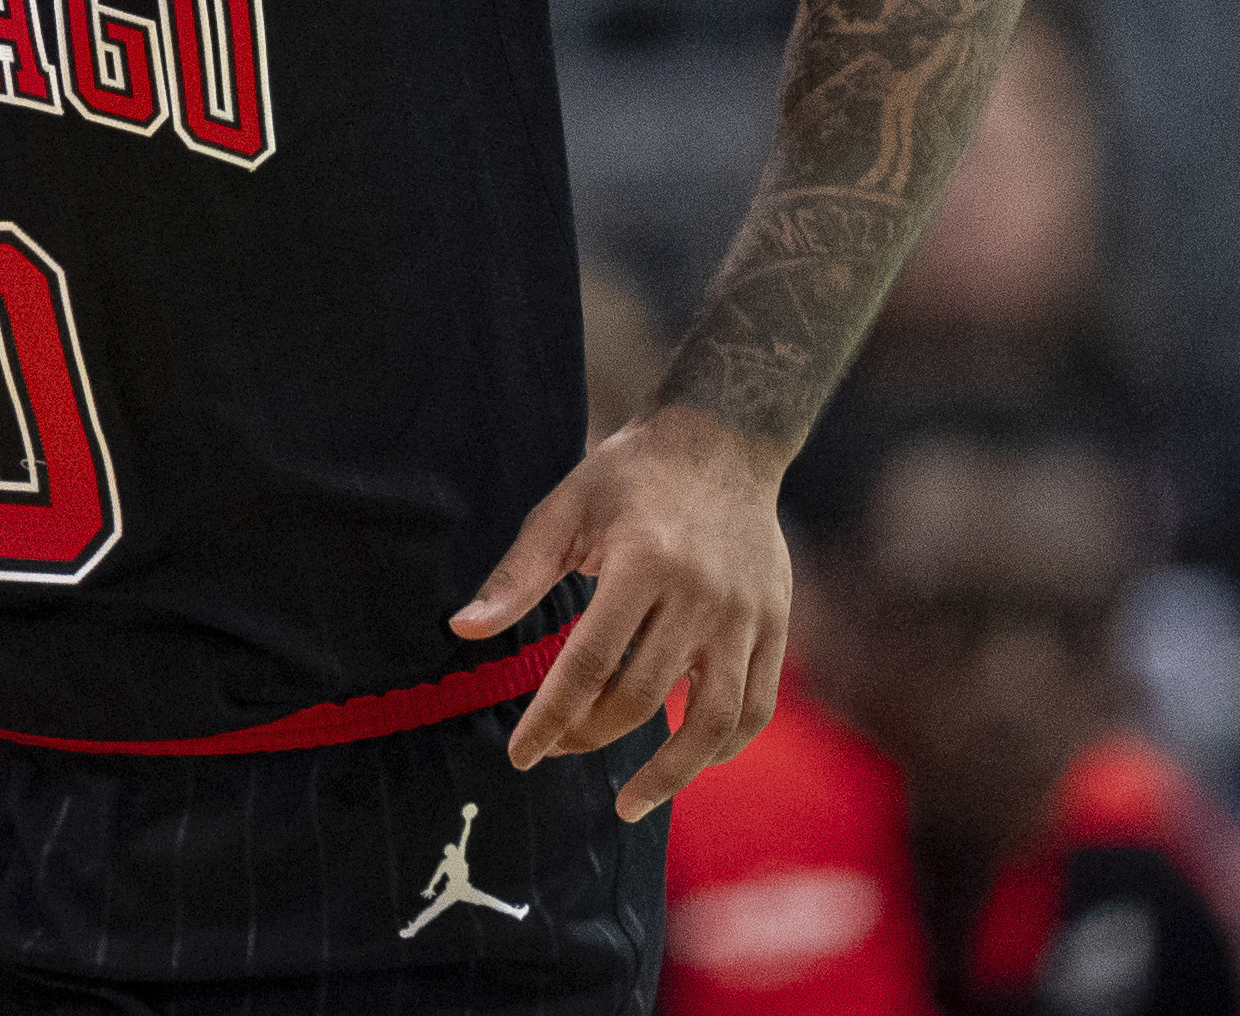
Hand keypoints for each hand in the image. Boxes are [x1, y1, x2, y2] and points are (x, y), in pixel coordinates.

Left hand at [455, 402, 788, 821]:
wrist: (724, 439)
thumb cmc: (632, 474)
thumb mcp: (566, 507)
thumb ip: (518, 574)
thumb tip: (463, 630)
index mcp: (643, 562)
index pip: (589, 663)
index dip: (550, 718)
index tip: (521, 755)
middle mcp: (701, 595)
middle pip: (641, 697)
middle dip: (588, 737)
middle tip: (556, 751)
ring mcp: (746, 615)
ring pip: (712, 721)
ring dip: (669, 774)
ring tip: (629, 802)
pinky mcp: (776, 625)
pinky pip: (756, 707)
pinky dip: (723, 748)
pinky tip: (688, 765)